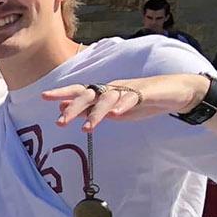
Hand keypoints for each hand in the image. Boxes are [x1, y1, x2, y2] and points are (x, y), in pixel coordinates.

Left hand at [41, 74, 206, 130]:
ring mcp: (128, 89)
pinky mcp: (145, 93)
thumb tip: (63, 109)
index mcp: (103, 92)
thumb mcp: (109, 109)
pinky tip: (116, 114)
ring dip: (96, 113)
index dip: (62, 93)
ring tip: (87, 128)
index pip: (79, 91)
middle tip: (60, 122)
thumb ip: (88, 109)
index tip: (43, 96)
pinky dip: (123, 105)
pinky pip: (132, 98)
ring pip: (108, 98)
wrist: (173, 93)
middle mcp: (112, 88)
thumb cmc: (138, 101)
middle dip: (73, 107)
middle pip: (89, 94)